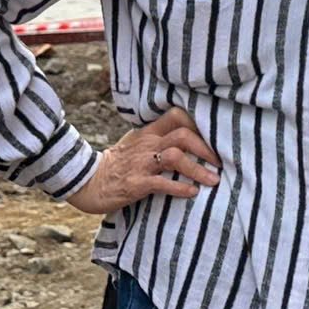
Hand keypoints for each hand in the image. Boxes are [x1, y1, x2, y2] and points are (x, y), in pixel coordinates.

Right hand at [68, 110, 219, 216]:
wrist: (88, 181)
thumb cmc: (118, 164)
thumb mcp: (137, 144)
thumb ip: (159, 139)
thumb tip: (190, 139)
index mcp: (148, 133)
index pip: (177, 116)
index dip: (199, 124)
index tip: (215, 138)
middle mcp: (147, 144)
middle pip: (183, 135)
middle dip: (206, 148)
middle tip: (220, 162)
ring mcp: (141, 164)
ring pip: (175, 157)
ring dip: (198, 169)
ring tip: (213, 180)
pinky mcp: (136, 184)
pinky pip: (162, 183)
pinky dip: (180, 188)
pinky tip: (192, 192)